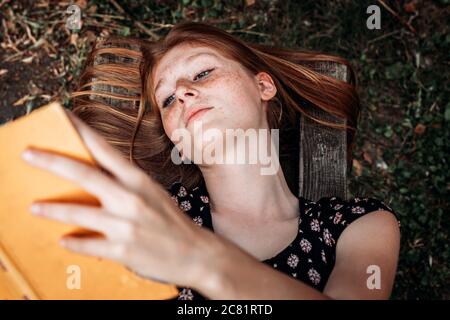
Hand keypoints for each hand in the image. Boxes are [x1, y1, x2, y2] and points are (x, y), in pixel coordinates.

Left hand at [21, 109, 219, 287]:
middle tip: (28, 153)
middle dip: (52, 161)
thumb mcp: (152, 194)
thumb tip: (91, 176)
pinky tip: (64, 241)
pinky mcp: (123, 250)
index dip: (80, 130)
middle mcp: (131, 199)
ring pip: (79, 213)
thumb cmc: (171, 221)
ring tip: (34, 207)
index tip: (61, 116)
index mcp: (138, 180)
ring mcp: (126, 225)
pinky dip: (73, 243)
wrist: (195, 254)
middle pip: (84, 175)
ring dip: (52, 210)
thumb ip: (124, 184)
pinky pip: (88, 246)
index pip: (104, 149)